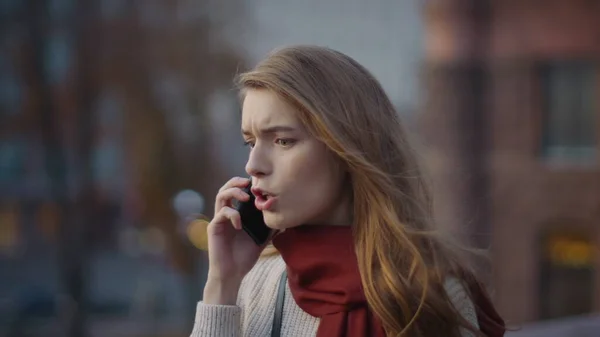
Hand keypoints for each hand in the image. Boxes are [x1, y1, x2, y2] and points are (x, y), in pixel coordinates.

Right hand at [203, 177, 266, 303]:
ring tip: (245, 197)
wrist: (232, 274)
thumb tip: (284, 219)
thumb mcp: (262, 239)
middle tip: (248, 182)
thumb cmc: (244, 258)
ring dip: (233, 192)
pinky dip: (232, 215)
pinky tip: (240, 225)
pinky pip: (221, 213)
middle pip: (226, 189)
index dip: (245, 185)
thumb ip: (269, 228)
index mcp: (236, 215)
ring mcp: (219, 220)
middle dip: (236, 182)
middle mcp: (225, 214)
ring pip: (221, 196)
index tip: (258, 184)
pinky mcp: (214, 228)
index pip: (237, 192)